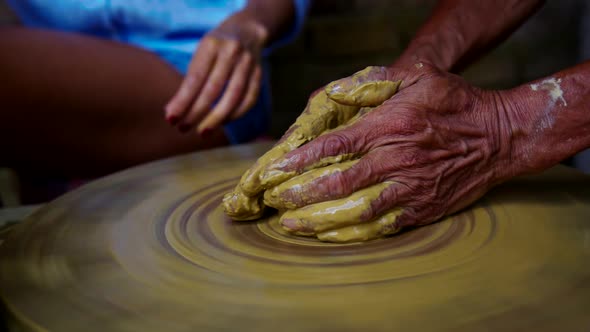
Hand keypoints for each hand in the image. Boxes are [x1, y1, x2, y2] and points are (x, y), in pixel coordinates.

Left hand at [165, 11, 266, 135]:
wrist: (248, 30)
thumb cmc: (215, 48)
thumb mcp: (201, 54)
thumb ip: (189, 81)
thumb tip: (173, 113)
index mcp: (211, 45)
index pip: (195, 78)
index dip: (183, 101)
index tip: (171, 119)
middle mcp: (231, 52)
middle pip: (213, 89)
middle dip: (197, 112)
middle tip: (183, 128)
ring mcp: (248, 63)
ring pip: (233, 96)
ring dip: (217, 118)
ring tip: (203, 132)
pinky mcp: (259, 74)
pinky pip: (249, 99)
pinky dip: (236, 114)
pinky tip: (223, 123)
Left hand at [261, 63, 520, 241]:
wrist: (500, 137)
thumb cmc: (455, 102)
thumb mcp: (417, 76)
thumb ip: (372, 82)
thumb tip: (334, 91)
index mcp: (389, 126)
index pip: (334, 146)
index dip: (298, 162)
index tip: (271, 173)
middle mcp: (396, 160)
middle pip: (338, 183)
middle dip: (299, 195)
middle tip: (272, 202)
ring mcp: (409, 189)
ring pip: (355, 210)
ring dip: (318, 219)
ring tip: (289, 224)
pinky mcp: (421, 209)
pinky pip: (381, 226)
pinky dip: (351, 233)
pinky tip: (327, 235)